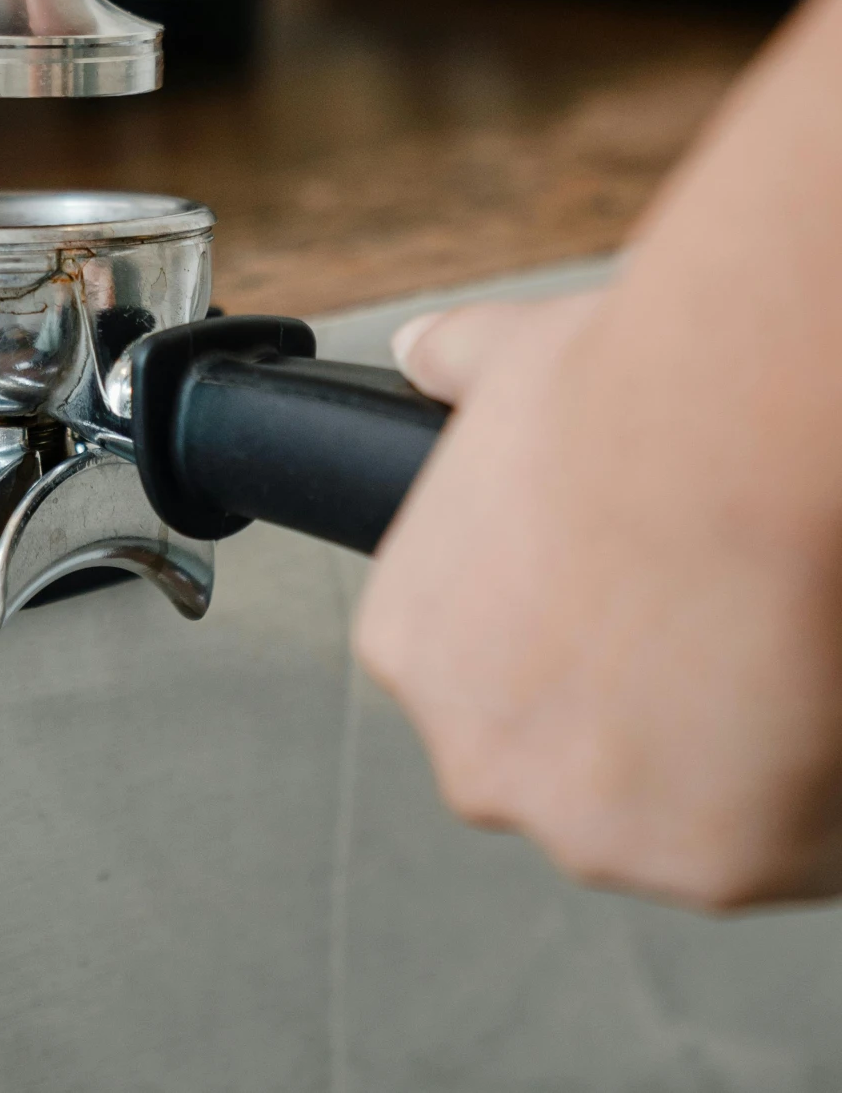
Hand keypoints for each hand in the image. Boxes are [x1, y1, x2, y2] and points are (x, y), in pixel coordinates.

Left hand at [354, 276, 841, 909]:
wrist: (736, 434)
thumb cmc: (626, 393)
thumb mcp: (503, 363)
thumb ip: (450, 366)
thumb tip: (422, 349)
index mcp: (415, 649)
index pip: (488, 677)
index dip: (574, 639)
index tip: (630, 599)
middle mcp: (481, 760)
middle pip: (574, 765)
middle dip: (642, 713)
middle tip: (713, 622)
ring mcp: (595, 828)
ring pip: (678, 817)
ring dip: (728, 762)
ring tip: (772, 645)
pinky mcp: (716, 867)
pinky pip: (778, 848)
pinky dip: (809, 797)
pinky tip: (814, 696)